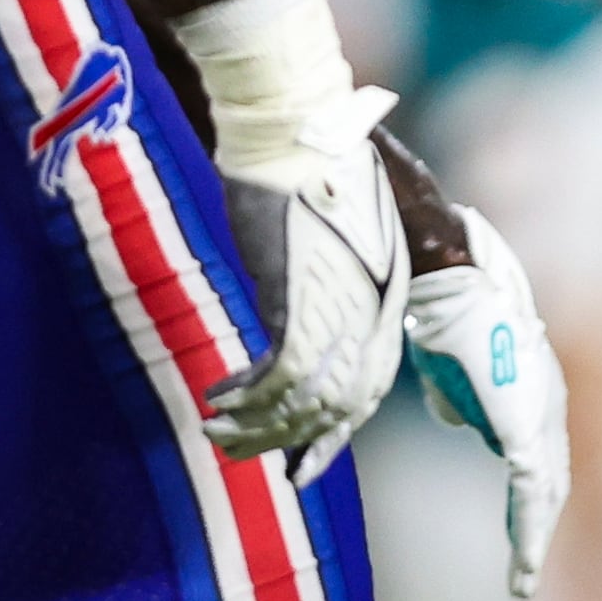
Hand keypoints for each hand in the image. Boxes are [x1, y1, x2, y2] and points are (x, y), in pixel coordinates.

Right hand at [201, 83, 413, 472]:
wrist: (295, 135)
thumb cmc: (308, 175)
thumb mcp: (331, 246)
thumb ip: (326, 293)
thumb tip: (296, 325)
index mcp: (385, 305)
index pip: (368, 392)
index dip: (332, 435)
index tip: (301, 464)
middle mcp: (371, 317)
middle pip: (338, 406)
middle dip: (287, 441)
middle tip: (240, 452)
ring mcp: (339, 312)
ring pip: (305, 400)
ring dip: (256, 425)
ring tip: (217, 431)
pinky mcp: (299, 302)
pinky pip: (275, 374)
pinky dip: (244, 394)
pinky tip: (216, 398)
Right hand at [404, 201, 573, 596]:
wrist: (445, 279)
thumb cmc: (442, 312)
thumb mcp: (450, 368)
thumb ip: (459, 398)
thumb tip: (459, 420)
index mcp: (534, 392)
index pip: (541, 459)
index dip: (532, 501)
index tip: (522, 536)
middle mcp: (549, 403)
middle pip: (552, 481)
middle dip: (538, 529)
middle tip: (525, 574)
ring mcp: (542, 412)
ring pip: (546, 492)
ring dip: (533, 540)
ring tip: (522, 581)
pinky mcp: (525, 423)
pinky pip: (531, 488)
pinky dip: (528, 529)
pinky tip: (523, 561)